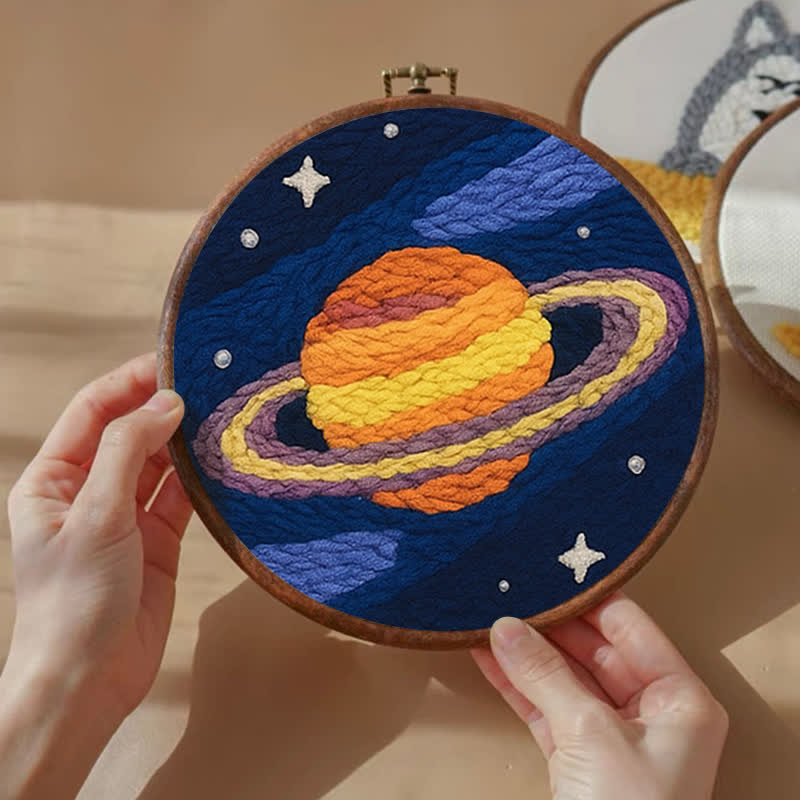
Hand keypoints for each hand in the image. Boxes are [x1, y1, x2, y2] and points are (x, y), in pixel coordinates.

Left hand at [2, 353, 192, 798]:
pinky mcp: (157, 542)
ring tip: (222, 415)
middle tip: (208, 384)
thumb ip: (128, 453)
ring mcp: (125, 517)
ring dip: (186, 441)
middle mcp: (88, 492)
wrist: (89, 682)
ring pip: (159, 464)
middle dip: (163, 408)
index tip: (170, 362)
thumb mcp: (95, 517)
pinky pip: (180, 497)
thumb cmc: (74, 602)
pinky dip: (200, 478)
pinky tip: (222, 460)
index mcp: (53, 480)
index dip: (128, 383)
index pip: (92, 413)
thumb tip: (166, 403)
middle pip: (129, 433)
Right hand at [472, 593, 727, 799]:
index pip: (628, 626)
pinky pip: (544, 707)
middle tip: (506, 592)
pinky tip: (487, 658)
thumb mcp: (590, 733)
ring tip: (487, 618)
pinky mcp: (578, 757)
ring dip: (523, 653)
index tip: (546, 569)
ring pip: (562, 678)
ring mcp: (611, 735)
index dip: (585, 597)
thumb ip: (546, 673)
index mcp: (679, 697)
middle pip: (591, 650)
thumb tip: (506, 627)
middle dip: (545, 625)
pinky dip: (516, 685)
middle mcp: (650, 710)